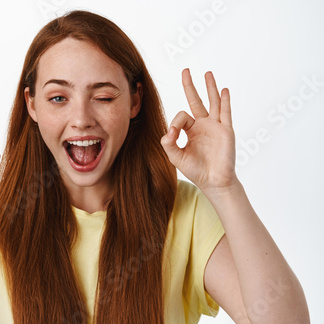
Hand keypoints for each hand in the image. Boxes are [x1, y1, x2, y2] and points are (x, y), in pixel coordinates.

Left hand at [160, 68, 237, 193]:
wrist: (214, 181)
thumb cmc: (195, 170)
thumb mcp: (175, 157)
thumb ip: (168, 143)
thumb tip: (169, 130)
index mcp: (190, 130)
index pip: (181, 116)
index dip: (176, 123)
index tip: (174, 135)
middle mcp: (203, 125)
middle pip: (195, 100)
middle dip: (190, 85)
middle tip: (185, 70)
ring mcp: (215, 126)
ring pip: (212, 102)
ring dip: (210, 87)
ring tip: (207, 73)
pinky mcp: (226, 130)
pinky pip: (225, 112)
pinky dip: (224, 101)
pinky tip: (224, 90)